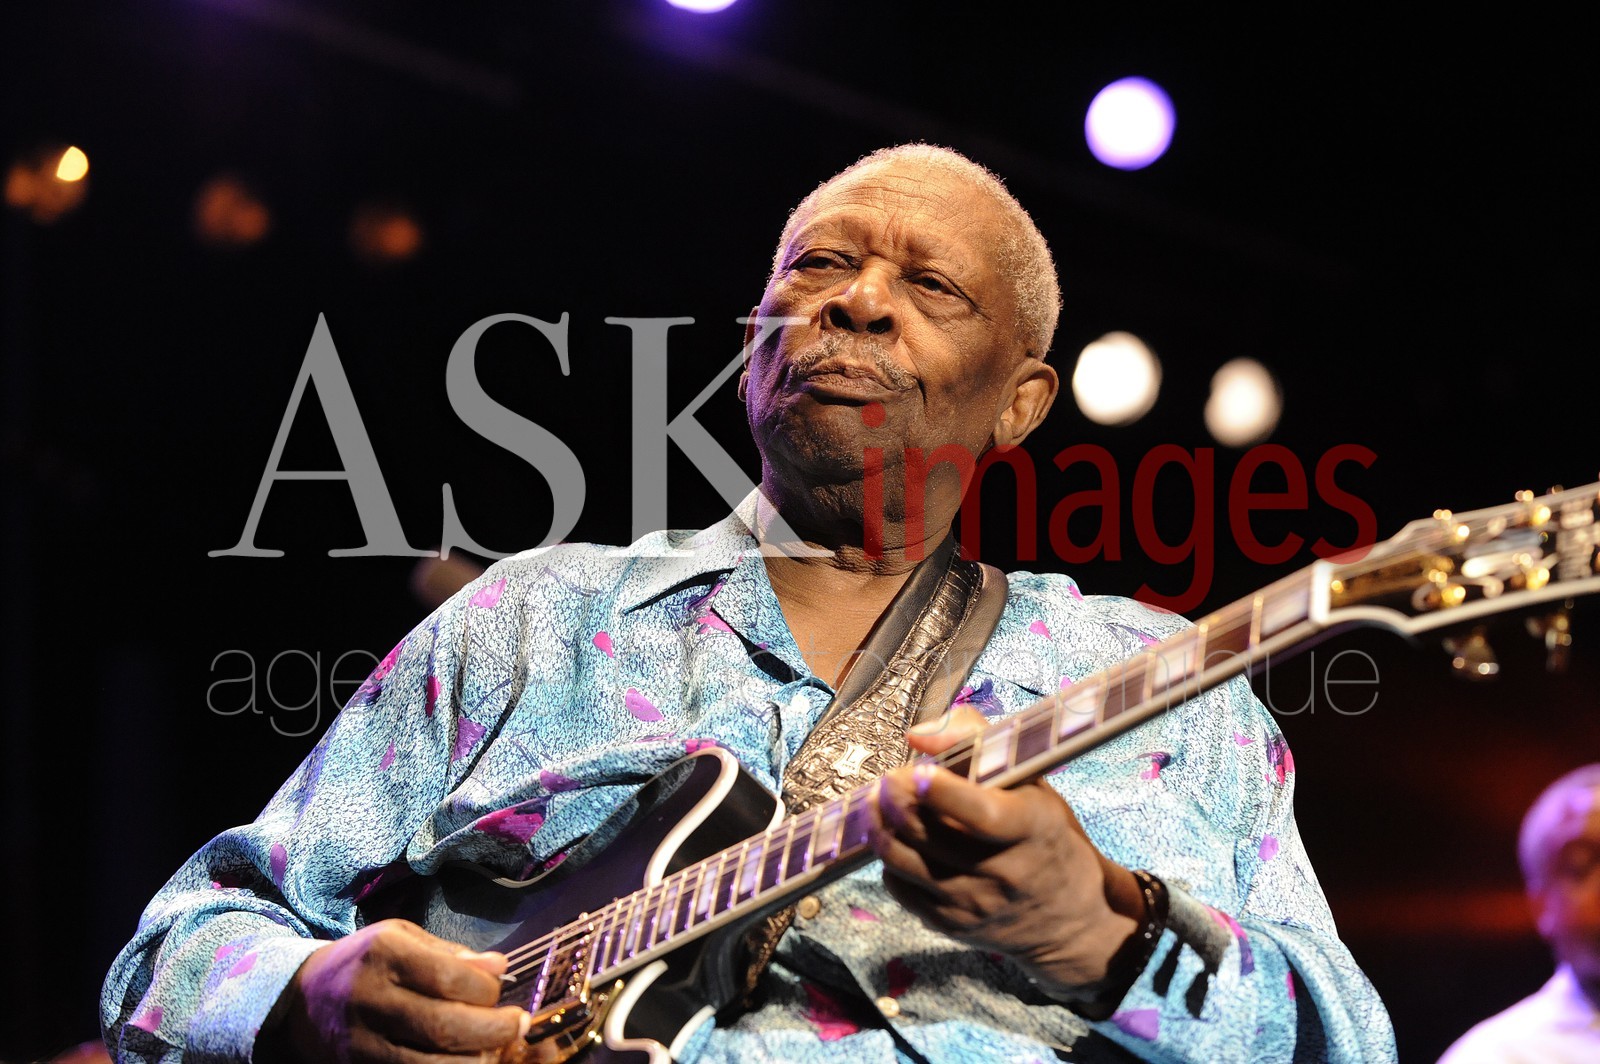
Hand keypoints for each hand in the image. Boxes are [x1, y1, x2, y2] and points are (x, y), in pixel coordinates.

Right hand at [259, 919, 531, 1063]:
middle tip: (518, 1026)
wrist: (303, 1000)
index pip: (448, 977)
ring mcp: (362, 1043)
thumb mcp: (404, 939)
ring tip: (495, 1050)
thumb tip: (499, 967)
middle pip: (443, 1026)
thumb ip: (452, 954)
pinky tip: (466, 1061)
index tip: (501, 991)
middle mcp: (370, 999)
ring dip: (474, 1061)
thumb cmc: (367, 963)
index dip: (486, 989)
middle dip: (492, 1030)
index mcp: (384, 954)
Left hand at [872, 707, 1141, 1005]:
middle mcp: (1003, 872)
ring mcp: (974, 904)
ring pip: (902, 860)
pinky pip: (899, 887)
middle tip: (889, 779)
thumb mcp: (1032, 782)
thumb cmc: (1045, 834)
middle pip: (928, 834)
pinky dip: (889, 858)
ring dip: (880, 825)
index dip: (943, 792)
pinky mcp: (950, 925)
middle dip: (895, 798)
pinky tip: (897, 838)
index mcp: (1031, 828)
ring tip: (879, 802)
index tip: (917, 771)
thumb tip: (918, 736)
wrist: (1068, 917)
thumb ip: (978, 740)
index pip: (983, 814)